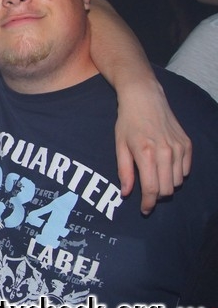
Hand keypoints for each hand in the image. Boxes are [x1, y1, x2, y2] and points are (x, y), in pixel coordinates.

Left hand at [115, 82, 191, 214]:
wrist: (145, 98)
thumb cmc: (128, 122)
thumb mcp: (120, 145)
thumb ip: (124, 171)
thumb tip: (126, 193)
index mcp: (146, 154)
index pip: (151, 189)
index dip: (148, 203)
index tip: (144, 210)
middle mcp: (166, 152)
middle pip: (166, 189)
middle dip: (156, 196)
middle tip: (146, 193)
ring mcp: (179, 148)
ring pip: (178, 182)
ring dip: (167, 185)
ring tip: (154, 177)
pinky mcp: (187, 144)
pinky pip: (186, 170)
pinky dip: (176, 174)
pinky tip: (165, 167)